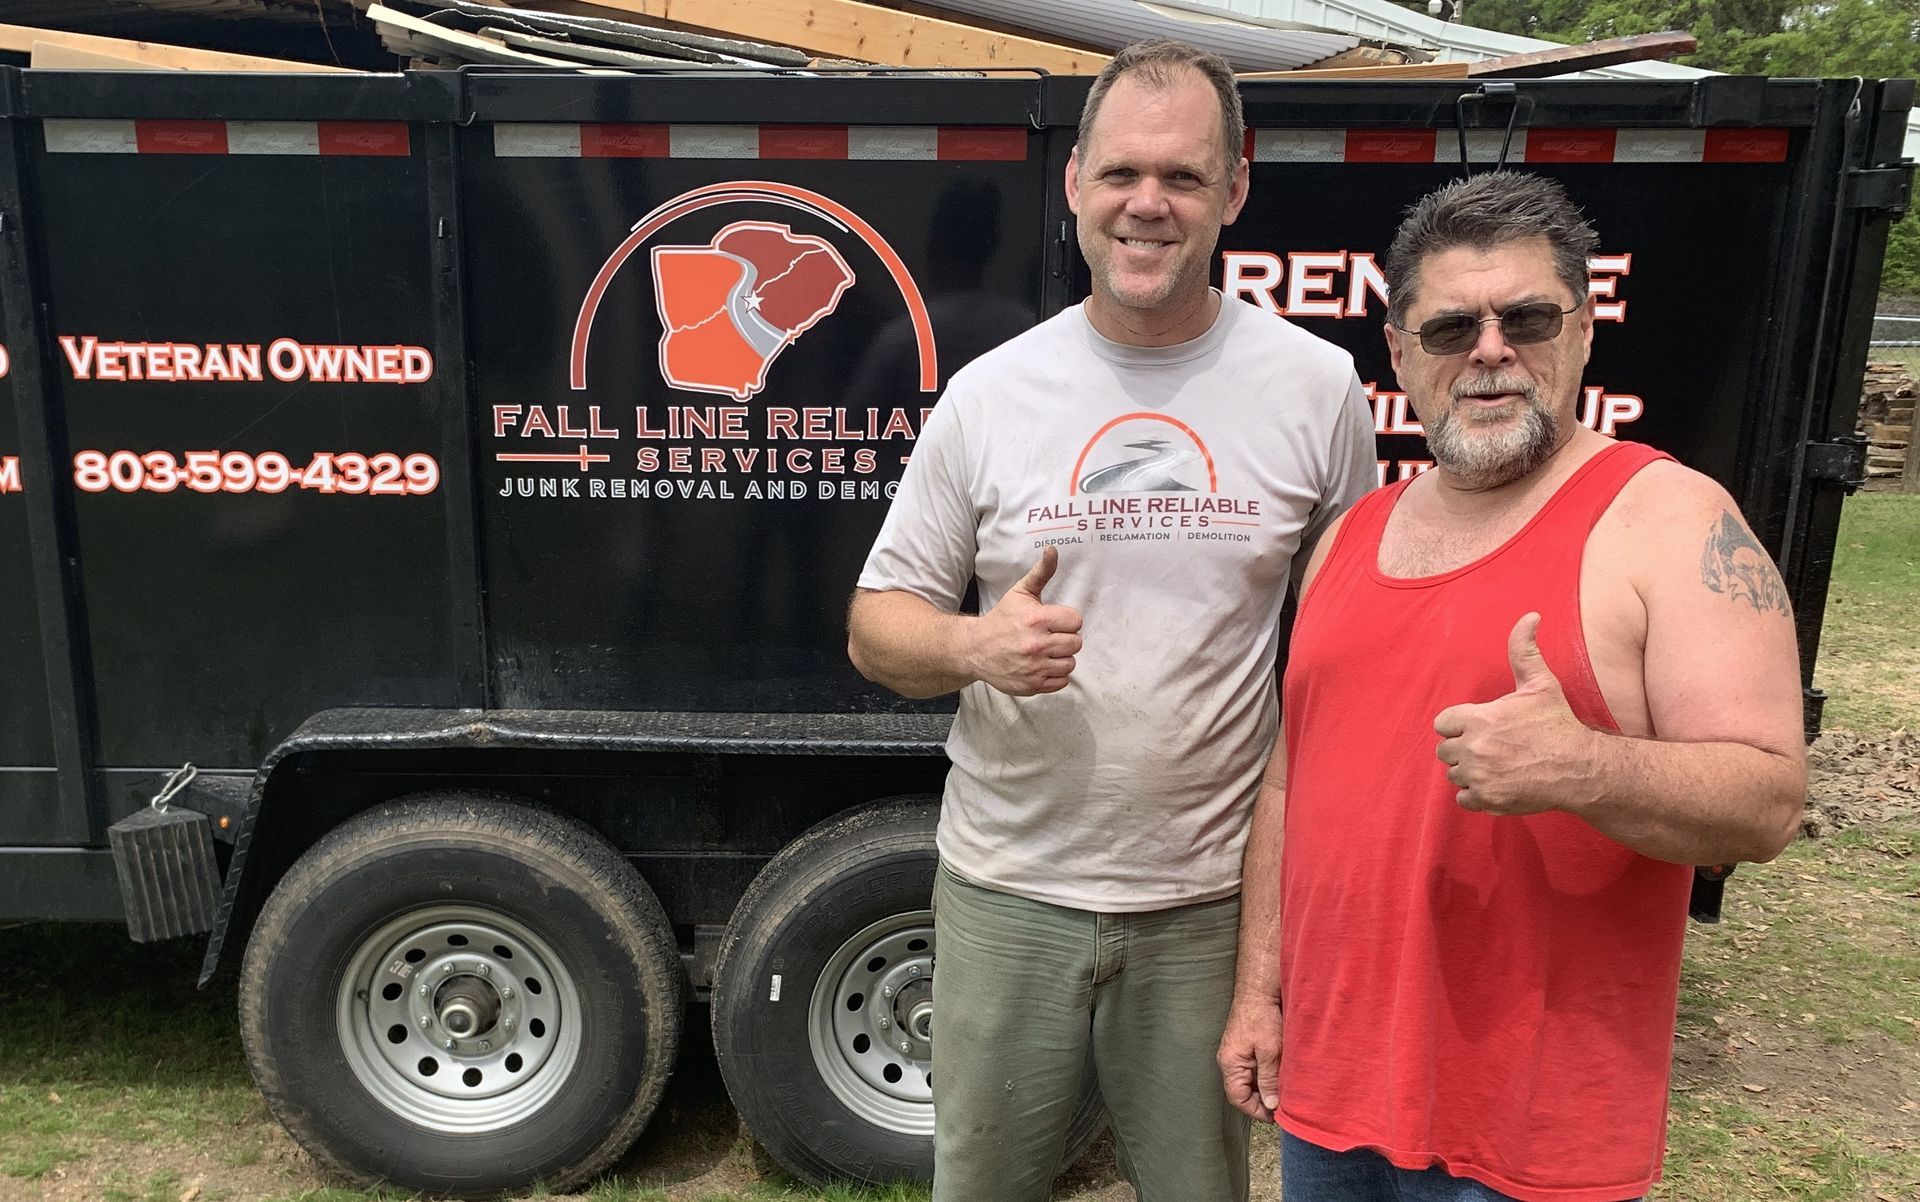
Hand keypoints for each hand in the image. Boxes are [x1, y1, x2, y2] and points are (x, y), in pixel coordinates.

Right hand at [968, 546, 1083, 695]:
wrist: (976, 648)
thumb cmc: (1002, 619)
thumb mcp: (1020, 592)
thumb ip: (1041, 572)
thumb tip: (1053, 550)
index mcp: (1037, 619)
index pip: (1076, 621)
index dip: (1067, 620)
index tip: (1055, 621)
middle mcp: (1037, 644)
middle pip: (1076, 643)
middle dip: (1065, 639)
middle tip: (1050, 636)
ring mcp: (1034, 667)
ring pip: (1070, 663)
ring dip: (1061, 657)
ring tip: (1047, 651)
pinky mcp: (1032, 685)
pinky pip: (1062, 681)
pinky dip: (1055, 675)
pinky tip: (1042, 665)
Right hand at [1217, 993, 1282, 1122]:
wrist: (1259, 989)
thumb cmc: (1261, 1016)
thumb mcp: (1269, 1051)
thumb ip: (1269, 1080)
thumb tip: (1271, 1105)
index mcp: (1230, 1064)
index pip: (1238, 1098)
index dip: (1257, 1110)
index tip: (1275, 1116)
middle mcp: (1230, 1061)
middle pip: (1244, 1091)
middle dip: (1263, 1099)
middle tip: (1284, 1104)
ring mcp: (1238, 1053)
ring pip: (1252, 1080)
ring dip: (1267, 1086)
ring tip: (1285, 1089)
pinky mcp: (1247, 1047)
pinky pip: (1256, 1068)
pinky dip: (1268, 1073)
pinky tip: (1282, 1073)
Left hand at [1432, 613, 1594, 815]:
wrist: (1578, 767)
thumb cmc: (1557, 724)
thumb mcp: (1540, 684)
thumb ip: (1524, 650)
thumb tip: (1530, 616)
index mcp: (1479, 719)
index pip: (1442, 723)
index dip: (1458, 725)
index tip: (1479, 727)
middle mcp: (1473, 748)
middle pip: (1444, 750)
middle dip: (1462, 748)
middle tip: (1490, 747)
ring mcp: (1479, 776)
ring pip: (1454, 774)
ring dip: (1469, 771)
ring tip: (1496, 765)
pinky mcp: (1487, 799)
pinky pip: (1463, 798)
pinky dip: (1476, 794)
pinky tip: (1496, 784)